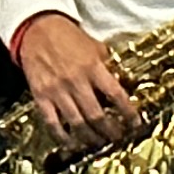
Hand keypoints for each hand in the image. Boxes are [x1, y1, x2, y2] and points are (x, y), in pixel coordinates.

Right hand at [12, 11, 143, 147]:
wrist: (38, 28)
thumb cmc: (68, 37)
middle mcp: (76, 81)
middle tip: (117, 138)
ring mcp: (57, 91)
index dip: (128, 112)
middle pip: (97, 115)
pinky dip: (63, 137)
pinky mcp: (41, 97)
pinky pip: (53, 123)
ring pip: (77, 123)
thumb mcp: (94, 46)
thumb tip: (122, 83)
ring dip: (90, 137)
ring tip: (99, 143)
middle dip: (110, 131)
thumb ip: (107, 65)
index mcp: (92, 67)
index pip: (116, 94)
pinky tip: (72, 144)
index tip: (135, 124)